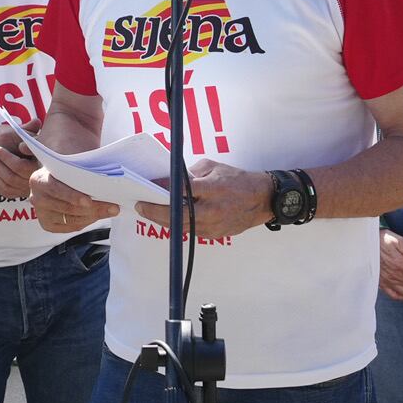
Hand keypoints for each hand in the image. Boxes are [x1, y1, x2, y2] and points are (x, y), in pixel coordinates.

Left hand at [0, 124, 37, 199]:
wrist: (7, 149)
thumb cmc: (14, 139)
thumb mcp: (19, 132)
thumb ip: (27, 129)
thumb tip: (36, 122)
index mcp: (38, 161)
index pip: (22, 166)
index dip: (8, 159)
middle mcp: (35, 176)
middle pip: (14, 177)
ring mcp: (27, 186)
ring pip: (9, 184)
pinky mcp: (19, 192)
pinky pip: (6, 192)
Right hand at [29, 167, 119, 233]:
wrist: (56, 176)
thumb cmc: (66, 169)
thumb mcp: (69, 166)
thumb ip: (80, 173)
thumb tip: (106, 182)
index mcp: (38, 180)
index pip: (56, 189)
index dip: (72, 196)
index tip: (88, 201)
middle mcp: (36, 198)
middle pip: (67, 208)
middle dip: (93, 208)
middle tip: (113, 207)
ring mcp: (41, 214)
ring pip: (72, 219)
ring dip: (94, 216)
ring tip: (110, 210)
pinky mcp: (48, 225)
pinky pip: (71, 227)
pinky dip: (87, 222)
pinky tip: (97, 215)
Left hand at [135, 157, 269, 238]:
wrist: (261, 200)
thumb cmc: (237, 180)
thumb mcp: (214, 168)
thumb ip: (192, 174)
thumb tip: (170, 179)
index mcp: (213, 189)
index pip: (183, 190)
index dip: (164, 189)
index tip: (150, 187)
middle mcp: (213, 210)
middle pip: (177, 215)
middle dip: (155, 212)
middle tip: (140, 206)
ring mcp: (214, 225)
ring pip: (181, 226)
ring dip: (163, 220)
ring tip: (148, 211)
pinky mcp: (215, 234)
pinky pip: (191, 230)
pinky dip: (178, 224)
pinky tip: (167, 217)